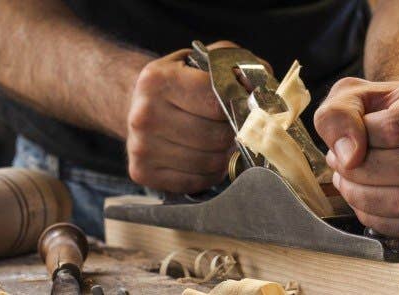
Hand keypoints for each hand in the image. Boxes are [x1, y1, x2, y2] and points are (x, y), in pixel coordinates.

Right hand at [127, 41, 239, 192]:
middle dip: (232, 134)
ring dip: (223, 155)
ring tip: (221, 143)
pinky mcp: (142, 172)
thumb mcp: (205, 61)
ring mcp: (140, 146)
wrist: (137, 103)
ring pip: (208, 162)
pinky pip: (195, 181)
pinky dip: (209, 173)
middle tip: (234, 128)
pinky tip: (205, 157)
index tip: (243, 107)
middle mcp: (144, 114)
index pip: (217, 102)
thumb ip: (238, 67)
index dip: (237, 107)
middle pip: (214, 136)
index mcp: (158, 79)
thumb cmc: (180, 82)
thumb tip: (260, 90)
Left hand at [314, 78, 398, 237]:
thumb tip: (349, 156)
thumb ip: (339, 115)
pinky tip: (364, 200)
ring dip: (365, 197)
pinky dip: (379, 219)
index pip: (396, 129)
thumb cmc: (379, 109)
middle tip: (340, 165)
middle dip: (360, 172)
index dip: (360, 140)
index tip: (346, 140)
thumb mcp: (350, 95)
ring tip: (349, 180)